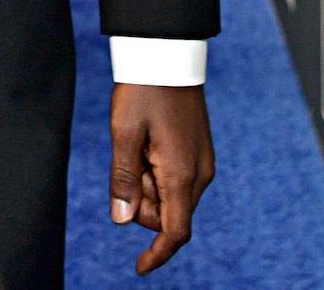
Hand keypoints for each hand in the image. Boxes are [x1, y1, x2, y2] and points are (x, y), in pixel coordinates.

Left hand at [110, 83, 214, 274]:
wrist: (168, 55)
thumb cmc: (144, 90)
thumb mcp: (123, 133)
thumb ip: (124, 179)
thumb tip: (123, 222)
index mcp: (182, 174)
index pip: (176, 232)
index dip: (157, 254)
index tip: (139, 269)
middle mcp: (199, 174)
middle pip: (166, 215)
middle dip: (142, 201)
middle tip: (128, 157)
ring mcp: (201, 163)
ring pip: (169, 196)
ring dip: (147, 182)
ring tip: (137, 142)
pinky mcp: (198, 152)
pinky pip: (174, 177)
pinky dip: (155, 170)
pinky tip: (146, 142)